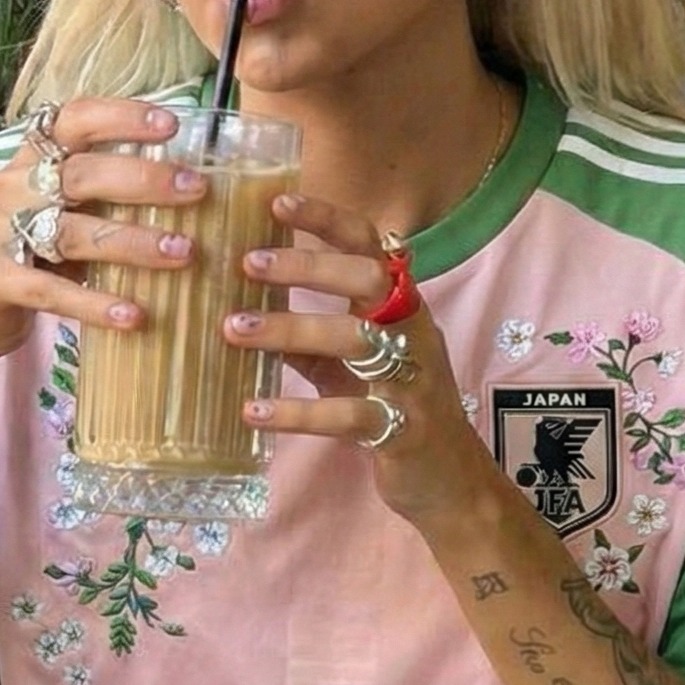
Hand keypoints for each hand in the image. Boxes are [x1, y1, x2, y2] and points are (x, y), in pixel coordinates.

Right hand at [0, 99, 203, 363]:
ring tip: (184, 252)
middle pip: (82, 174)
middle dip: (144, 179)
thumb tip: (186, 186)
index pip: (75, 120)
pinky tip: (134, 315)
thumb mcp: (59, 213)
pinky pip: (51, 290)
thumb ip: (102, 195)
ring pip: (73, 232)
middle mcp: (11, 186)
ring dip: (134, 242)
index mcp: (30, 159)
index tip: (172, 124)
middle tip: (196, 189)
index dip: (122, 116)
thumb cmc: (27, 254)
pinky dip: (95, 304)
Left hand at [225, 194, 499, 529]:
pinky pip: (350, 414)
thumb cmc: (397, 410)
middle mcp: (413, 333)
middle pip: (368, 279)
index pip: (369, 246)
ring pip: (356, 340)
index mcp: (401, 308)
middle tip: (247, 263)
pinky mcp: (404, 429)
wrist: (451, 482)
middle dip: (307, 266)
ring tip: (233, 329)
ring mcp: (413, 380)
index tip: (277, 202)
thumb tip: (244, 309)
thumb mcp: (352, 367)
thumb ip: (310, 339)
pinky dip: (298, 411)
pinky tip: (253, 410)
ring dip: (290, 329)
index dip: (327, 219)